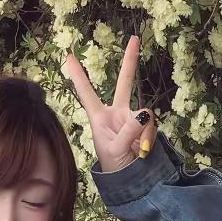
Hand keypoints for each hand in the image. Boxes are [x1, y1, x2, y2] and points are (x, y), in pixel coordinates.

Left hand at [61, 34, 156, 172]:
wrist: (130, 181)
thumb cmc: (114, 166)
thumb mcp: (115, 149)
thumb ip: (129, 130)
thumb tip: (144, 112)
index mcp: (99, 117)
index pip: (87, 93)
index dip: (79, 75)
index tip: (68, 56)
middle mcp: (117, 113)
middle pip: (124, 83)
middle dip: (130, 61)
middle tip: (133, 39)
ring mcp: (133, 119)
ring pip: (145, 115)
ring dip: (144, 133)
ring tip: (136, 151)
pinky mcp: (147, 127)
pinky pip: (153, 126)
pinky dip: (150, 138)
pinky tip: (143, 151)